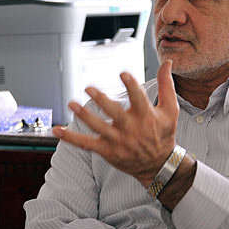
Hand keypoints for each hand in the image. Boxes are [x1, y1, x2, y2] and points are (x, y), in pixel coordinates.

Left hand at [52, 60, 178, 185]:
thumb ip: (166, 85)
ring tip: (72, 104)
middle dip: (101, 100)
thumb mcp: (170, 110)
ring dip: (84, 116)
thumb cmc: (163, 134)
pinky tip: (57, 130)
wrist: (158, 165)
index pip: (138, 98)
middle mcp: (130, 128)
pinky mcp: (107, 150)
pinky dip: (70, 138)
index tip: (123, 74)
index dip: (131, 86)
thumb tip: (166, 62)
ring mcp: (117, 140)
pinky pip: (86, 144)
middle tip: (89, 88)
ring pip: (98, 127)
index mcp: (146, 115)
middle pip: (114, 113)